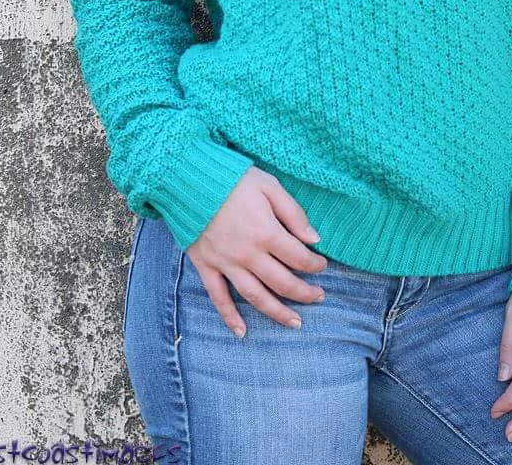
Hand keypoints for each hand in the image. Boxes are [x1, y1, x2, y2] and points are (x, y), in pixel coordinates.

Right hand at [185, 166, 327, 336]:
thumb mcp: (269, 185)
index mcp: (266, 232)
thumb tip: (314, 239)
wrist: (189, 179)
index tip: (322, 266)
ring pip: (255, 296)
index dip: (315, 265)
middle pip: (282, 283)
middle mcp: (248, 254)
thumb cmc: (233, 179)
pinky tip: (242, 332)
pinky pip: (218, 297)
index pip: (299, 258)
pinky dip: (230, 317)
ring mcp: (226, 263)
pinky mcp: (206, 266)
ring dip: (276, 312)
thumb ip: (293, 213)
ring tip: (294, 323)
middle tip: (318, 297)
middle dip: (304, 293)